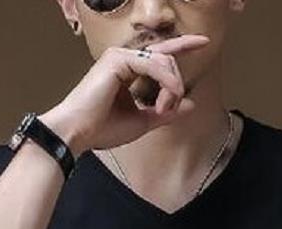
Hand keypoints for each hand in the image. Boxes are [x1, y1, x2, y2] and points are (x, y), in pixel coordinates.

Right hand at [44, 35, 210, 155]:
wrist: (78, 133)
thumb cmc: (102, 129)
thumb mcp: (142, 122)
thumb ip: (166, 112)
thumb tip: (190, 103)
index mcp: (129, 70)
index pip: (161, 54)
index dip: (183, 45)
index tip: (204, 42)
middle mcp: (125, 58)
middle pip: (168, 60)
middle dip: (175, 86)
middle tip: (165, 110)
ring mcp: (120, 56)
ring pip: (164, 62)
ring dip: (171, 87)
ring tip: (162, 109)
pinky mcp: (118, 59)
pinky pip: (154, 65)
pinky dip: (165, 82)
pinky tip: (164, 99)